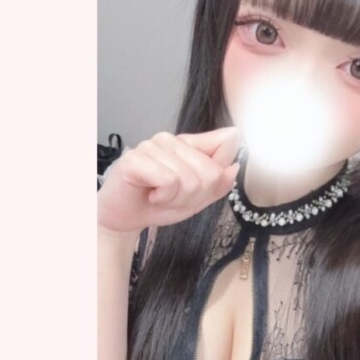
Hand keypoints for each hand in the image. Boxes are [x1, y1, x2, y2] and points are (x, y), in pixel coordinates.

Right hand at [97, 127, 240, 234]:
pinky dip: (163, 197)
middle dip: (195, 196)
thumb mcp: (198, 199)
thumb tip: (234, 167)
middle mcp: (171, 139)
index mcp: (189, 144)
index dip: (218, 177)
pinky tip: (150, 195)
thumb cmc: (158, 205)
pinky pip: (170, 181)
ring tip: (160, 197)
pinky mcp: (136, 159)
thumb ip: (219, 183)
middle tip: (173, 197)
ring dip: (176, 199)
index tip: (199, 189)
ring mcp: (152, 146)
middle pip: (210, 172)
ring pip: (190, 180)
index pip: (226, 143)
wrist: (125, 219)